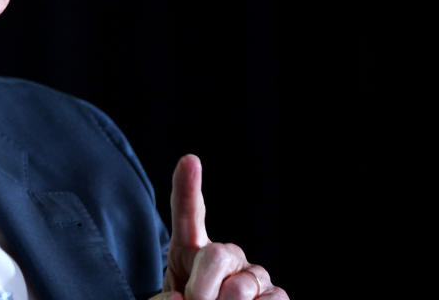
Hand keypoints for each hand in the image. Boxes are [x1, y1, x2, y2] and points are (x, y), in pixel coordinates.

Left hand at [150, 155, 288, 299]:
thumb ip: (168, 299)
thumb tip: (184, 299)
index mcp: (191, 250)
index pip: (188, 214)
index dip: (187, 186)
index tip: (190, 160)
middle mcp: (227, 255)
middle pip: (217, 256)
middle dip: (202, 289)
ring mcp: (254, 275)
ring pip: (241, 288)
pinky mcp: (276, 296)